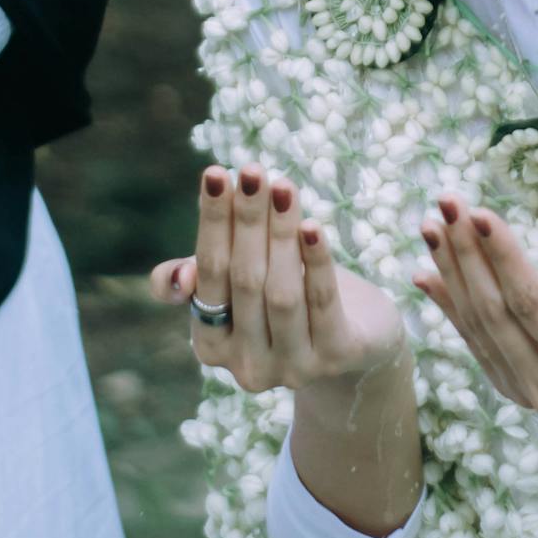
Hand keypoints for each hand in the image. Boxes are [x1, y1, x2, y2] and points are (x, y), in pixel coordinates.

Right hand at [150, 165, 406, 393]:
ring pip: (281, 292)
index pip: (207, 276)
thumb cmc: (288, 294)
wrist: (359, 339)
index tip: (216, 174)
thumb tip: (178, 276)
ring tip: (283, 186)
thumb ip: (205, 272)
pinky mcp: (336, 358)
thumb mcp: (242, 282)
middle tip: (253, 170)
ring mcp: (291, 367)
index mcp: (211, 344)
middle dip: (248, 219)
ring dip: (281, 233)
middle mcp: (246, 365)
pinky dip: (316, 260)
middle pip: (244, 280)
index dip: (212, 224)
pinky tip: (313, 225)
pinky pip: (322, 302)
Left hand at [414, 194, 537, 433]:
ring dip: (450, 269)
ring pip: (475, 324)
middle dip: (466, 253)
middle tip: (447, 201)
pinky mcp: (506, 384)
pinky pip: (471, 338)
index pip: (533, 307)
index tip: (482, 212)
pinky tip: (426, 267)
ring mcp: (519, 390)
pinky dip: (447, 301)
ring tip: (431, 221)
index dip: (505, 259)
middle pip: (494, 313)